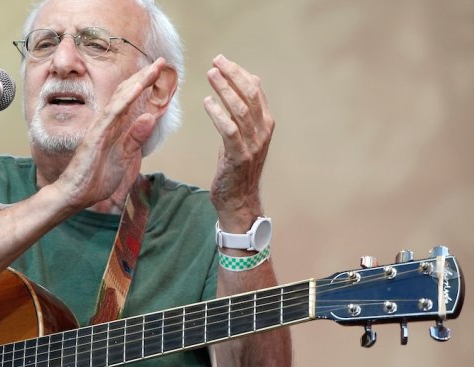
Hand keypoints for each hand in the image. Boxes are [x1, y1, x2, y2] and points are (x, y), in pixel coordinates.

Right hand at [53, 58, 166, 212]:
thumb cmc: (95, 179)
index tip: (159, 74)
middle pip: (126, 94)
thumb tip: (150, 118)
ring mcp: (100, 127)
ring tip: (153, 69)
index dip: (144, 87)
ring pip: (121, 99)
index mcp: (113, 128)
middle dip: (144, 77)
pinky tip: (137, 88)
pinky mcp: (96, 135)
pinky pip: (113, 113)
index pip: (130, 102)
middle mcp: (106, 123)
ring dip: (138, 82)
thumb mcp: (124, 159)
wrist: (74, 194)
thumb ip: (135, 139)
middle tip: (160, 62)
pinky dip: (126, 99)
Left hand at [204, 54, 274, 231]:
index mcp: (265, 124)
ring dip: (225, 89)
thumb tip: (250, 81)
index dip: (240, 73)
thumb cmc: (237, 167)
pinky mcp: (239, 155)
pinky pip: (229, 130)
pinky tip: (208, 102)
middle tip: (216, 61)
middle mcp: (263, 131)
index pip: (256, 90)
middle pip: (250, 95)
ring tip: (211, 74)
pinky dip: (218, 114)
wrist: (239, 199)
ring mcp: (253, 144)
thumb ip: (246, 112)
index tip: (224, 61)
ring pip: (241, 109)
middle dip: (233, 75)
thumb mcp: (244, 136)